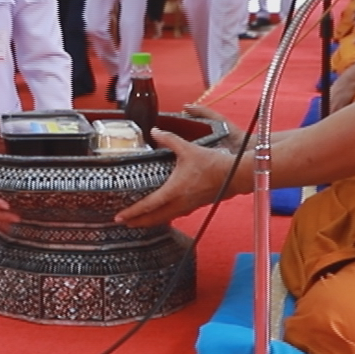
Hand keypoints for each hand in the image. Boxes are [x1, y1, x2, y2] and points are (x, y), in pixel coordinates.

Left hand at [117, 109, 242, 227]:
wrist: (235, 175)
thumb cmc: (213, 163)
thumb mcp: (188, 148)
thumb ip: (169, 139)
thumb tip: (154, 131)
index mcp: (174, 190)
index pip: (148, 205)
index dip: (132, 212)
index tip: (119, 217)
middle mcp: (179, 202)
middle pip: (154, 218)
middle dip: (137, 221)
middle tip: (123, 223)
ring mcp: (187, 207)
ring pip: (164, 218)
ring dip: (150, 221)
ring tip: (138, 221)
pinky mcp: (194, 206)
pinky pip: (174, 215)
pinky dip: (163, 217)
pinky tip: (162, 213)